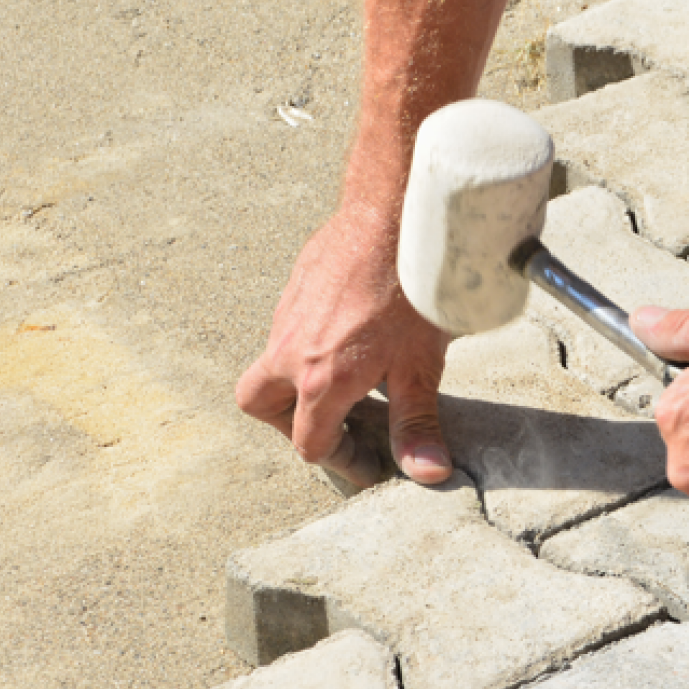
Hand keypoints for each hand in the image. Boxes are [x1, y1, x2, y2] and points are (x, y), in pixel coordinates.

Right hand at [237, 205, 452, 487]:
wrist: (392, 214)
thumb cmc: (410, 289)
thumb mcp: (421, 367)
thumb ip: (417, 424)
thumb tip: (428, 474)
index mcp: (319, 380)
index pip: (309, 444)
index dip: (342, 462)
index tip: (368, 466)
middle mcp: (290, 351)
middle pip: (260, 404)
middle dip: (289, 423)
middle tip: (332, 424)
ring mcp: (287, 315)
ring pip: (271, 362)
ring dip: (299, 382)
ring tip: (347, 380)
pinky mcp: (296, 286)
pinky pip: (288, 328)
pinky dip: (307, 345)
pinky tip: (352, 334)